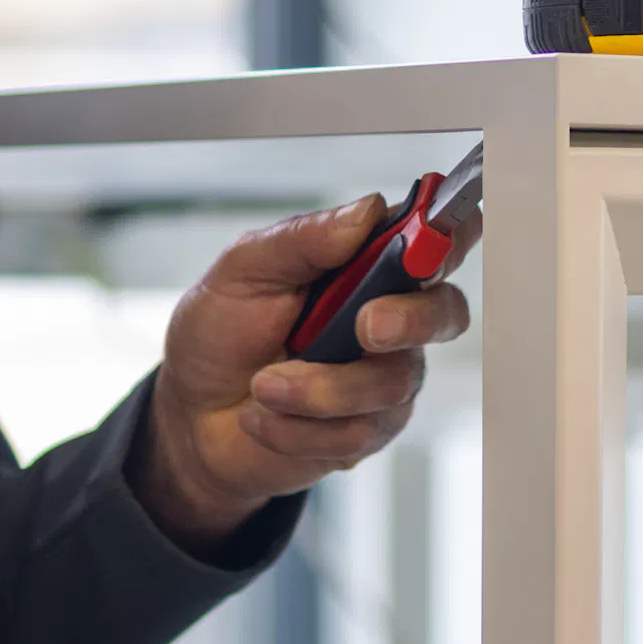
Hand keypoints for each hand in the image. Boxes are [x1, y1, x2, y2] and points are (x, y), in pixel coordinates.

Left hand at [130, 197, 476, 549]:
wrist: (190, 416)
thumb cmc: (219, 335)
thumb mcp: (243, 270)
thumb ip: (304, 238)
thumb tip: (367, 210)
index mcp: (364, 265)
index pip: (434, 237)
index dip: (452, 229)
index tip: (431, 238)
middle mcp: (388, 318)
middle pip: (446, 312)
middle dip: (411, 320)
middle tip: (365, 327)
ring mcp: (383, 378)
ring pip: (391, 383)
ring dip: (316, 389)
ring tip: (262, 385)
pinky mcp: (368, 431)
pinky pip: (356, 432)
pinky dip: (296, 427)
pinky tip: (266, 417)